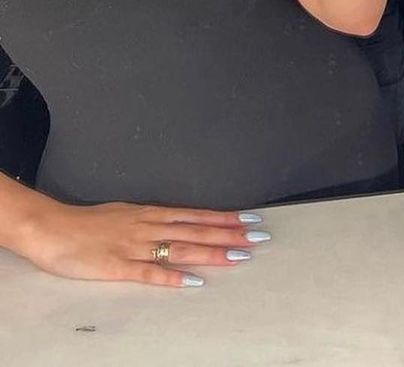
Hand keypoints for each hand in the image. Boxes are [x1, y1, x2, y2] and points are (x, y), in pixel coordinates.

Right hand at [18, 198, 267, 287]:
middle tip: (259, 237)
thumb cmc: (88, 222)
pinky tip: (194, 282)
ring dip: (212, 252)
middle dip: (230, 234)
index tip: (250, 219)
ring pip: (181, 249)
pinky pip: (150, 274)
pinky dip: (173, 277)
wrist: (53, 228)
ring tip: (239, 256)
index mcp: (151, 214)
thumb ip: (152, 219)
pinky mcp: (118, 267)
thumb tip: (176, 222)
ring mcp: (136, 247)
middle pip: (197, 231)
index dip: (225, 218)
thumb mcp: (126, 213)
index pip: (196, 216)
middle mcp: (149, 227)